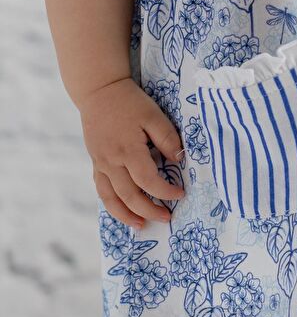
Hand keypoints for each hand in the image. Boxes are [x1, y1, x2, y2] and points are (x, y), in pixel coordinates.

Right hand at [78, 77, 184, 228]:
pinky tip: (122, 209)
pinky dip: (112, 204)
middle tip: (167, 217)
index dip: (165, 191)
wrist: (99, 91)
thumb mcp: (153, 115)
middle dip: (149, 210)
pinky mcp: (96, 162)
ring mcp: (101, 163)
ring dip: (126, 215)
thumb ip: (167, 138)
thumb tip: (179, 159)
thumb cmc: (129, 102)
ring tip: (141, 225)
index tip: (180, 194)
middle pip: (130, 195)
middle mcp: (112, 161)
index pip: (148, 181)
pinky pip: (102, 189)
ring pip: (111, 198)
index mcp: (128, 150)